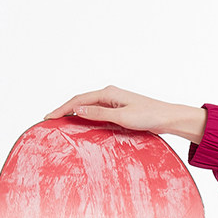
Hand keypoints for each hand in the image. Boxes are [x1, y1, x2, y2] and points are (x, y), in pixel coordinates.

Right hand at [43, 86, 206, 143]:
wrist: (168, 118)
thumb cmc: (149, 116)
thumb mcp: (122, 117)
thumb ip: (98, 113)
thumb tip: (77, 109)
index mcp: (108, 93)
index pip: (78, 100)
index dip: (62, 108)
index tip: (48, 117)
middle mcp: (109, 95)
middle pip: (80, 101)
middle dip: (64, 109)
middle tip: (49, 120)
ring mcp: (114, 102)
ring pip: (88, 106)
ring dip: (73, 113)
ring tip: (60, 122)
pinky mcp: (119, 110)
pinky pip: (96, 112)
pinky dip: (85, 116)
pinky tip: (81, 124)